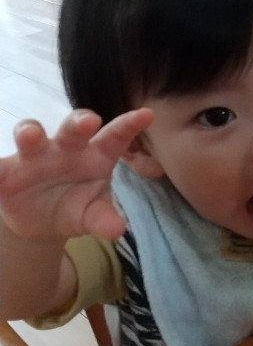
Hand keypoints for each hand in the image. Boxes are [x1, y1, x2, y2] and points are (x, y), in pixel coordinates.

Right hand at [0, 108, 152, 241]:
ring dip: (29, 132)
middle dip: (78, 122)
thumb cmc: (76, 206)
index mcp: (94, 155)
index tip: (146, 115)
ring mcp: (33, 155)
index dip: (128, 126)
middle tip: (88, 121)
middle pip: (71, 129)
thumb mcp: (91, 215)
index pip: (114, 137)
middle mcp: (64, 148)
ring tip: (28, 134)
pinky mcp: (5, 170)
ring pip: (30, 136)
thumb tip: (116, 230)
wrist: (41, 219)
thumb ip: (103, 219)